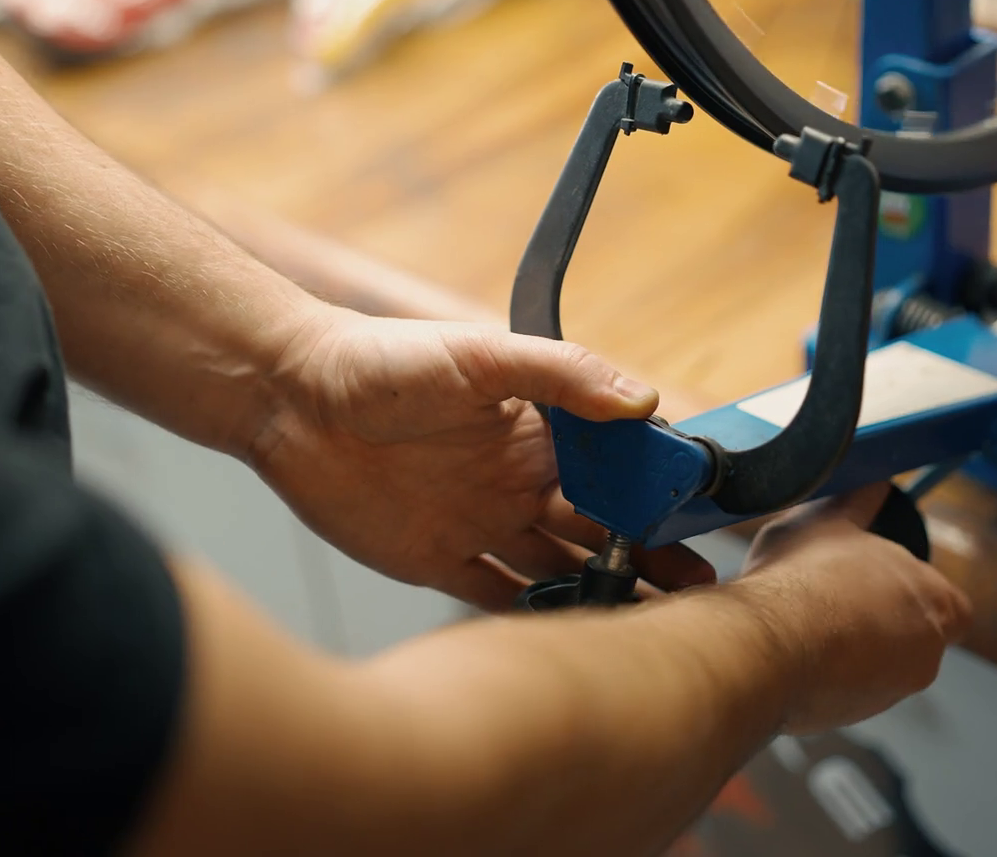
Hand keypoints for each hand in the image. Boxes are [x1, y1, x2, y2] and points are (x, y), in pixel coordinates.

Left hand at [251, 307, 715, 609]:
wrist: (288, 397)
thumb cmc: (379, 359)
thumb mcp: (480, 355)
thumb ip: (562, 374)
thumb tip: (643, 398)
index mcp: (536, 429)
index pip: (616, 466)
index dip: (660, 493)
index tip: (708, 521)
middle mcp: (515, 479)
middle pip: (600, 527)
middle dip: (651, 556)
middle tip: (702, 592)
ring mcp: (478, 522)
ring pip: (559, 569)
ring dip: (603, 595)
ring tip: (653, 629)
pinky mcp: (435, 560)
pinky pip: (496, 598)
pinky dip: (534, 619)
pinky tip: (571, 641)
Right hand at [740, 483, 971, 732]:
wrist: (764, 645)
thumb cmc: (802, 579)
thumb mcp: (830, 518)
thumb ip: (860, 501)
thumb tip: (874, 480)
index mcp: (937, 601)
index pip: (950, 602)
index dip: (914, 588)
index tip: (878, 578)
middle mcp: (927, 652)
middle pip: (913, 633)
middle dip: (878, 617)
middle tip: (833, 596)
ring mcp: (891, 690)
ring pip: (880, 664)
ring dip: (852, 647)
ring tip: (804, 623)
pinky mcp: (854, 715)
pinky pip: (849, 690)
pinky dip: (828, 674)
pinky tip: (792, 651)